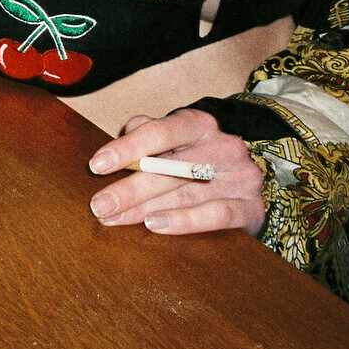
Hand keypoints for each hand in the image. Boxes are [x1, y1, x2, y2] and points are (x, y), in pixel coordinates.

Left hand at [87, 109, 265, 236]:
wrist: (244, 180)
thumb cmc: (195, 157)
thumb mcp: (172, 139)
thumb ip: (145, 136)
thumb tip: (117, 147)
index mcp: (199, 124)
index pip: (160, 131)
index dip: (127, 148)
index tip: (97, 165)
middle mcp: (223, 146)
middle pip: (170, 169)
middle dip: (129, 189)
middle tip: (99, 205)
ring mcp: (241, 177)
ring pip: (186, 194)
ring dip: (145, 209)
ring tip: (116, 219)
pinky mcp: (252, 207)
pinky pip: (216, 215)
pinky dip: (183, 221)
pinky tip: (154, 225)